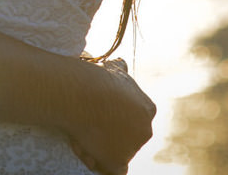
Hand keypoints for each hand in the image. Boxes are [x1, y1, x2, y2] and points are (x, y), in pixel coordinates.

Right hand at [66, 58, 155, 174]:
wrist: (84, 93)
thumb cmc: (96, 79)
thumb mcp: (112, 70)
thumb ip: (120, 70)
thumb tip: (121, 63)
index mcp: (147, 109)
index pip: (133, 120)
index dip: (113, 120)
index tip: (95, 114)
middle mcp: (145, 129)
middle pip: (126, 139)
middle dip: (106, 138)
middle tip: (86, 128)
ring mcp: (134, 147)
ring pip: (116, 154)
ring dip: (99, 150)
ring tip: (80, 135)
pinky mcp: (120, 162)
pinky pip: (112, 171)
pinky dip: (100, 165)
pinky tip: (85, 151)